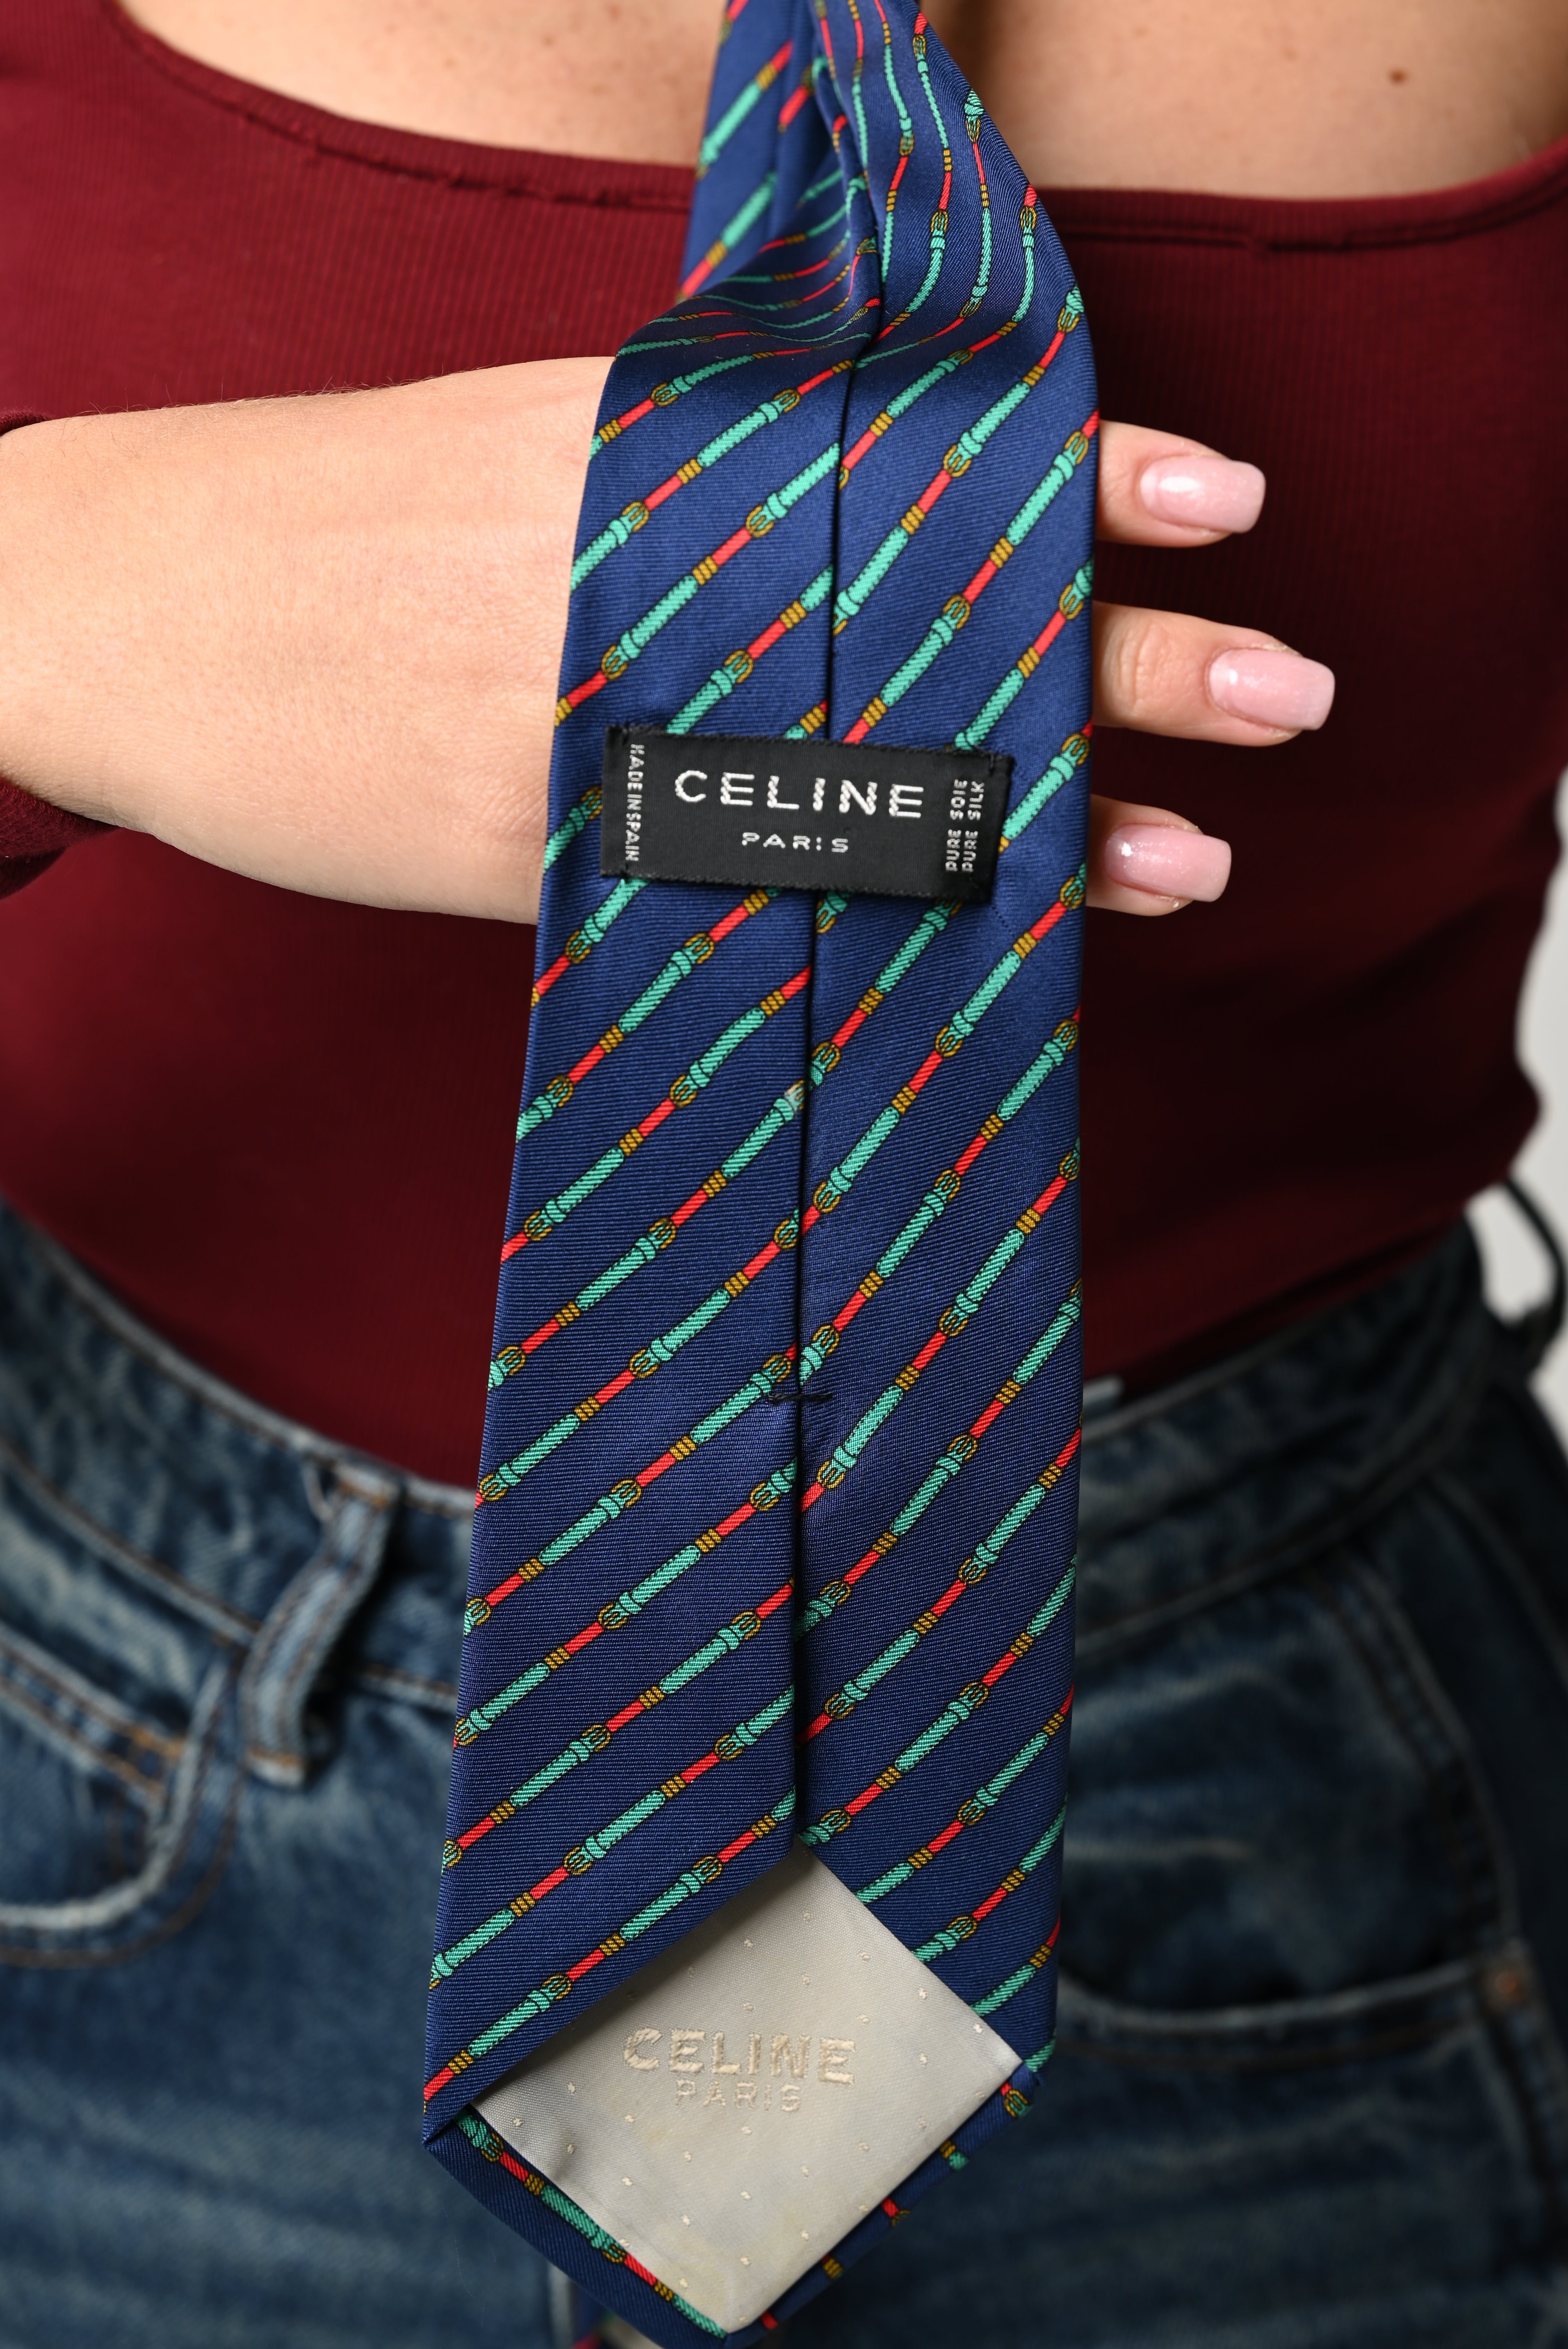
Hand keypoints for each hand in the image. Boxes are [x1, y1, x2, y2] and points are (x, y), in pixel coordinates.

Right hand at [0, 375, 1328, 922]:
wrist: (139, 598)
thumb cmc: (341, 523)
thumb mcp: (534, 458)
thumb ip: (701, 506)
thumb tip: (862, 569)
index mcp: (653, 459)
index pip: (915, 467)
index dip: (1083, 484)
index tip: (1223, 500)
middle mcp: (652, 585)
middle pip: (930, 630)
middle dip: (1122, 665)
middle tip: (1281, 692)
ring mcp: (604, 722)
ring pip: (872, 778)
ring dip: (1049, 824)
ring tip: (1200, 855)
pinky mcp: (543, 846)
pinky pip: (745, 889)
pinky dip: (877, 917)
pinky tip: (987, 946)